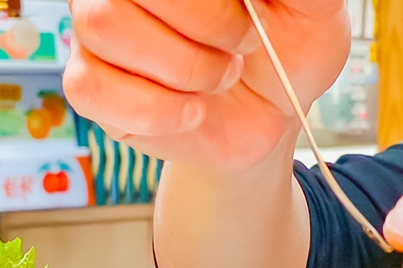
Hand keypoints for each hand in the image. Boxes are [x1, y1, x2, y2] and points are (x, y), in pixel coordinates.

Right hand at [64, 0, 349, 169]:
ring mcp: (98, 29)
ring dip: (183, 65)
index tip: (247, 12)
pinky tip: (192, 112)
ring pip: (104, 26)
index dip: (209, 2)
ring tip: (220, 78)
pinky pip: (91, 88)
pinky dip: (156, 110)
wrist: (272, 119)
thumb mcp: (312, 10)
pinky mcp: (90, 85)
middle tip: (245, 46)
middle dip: (205, 22)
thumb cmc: (285, 51)